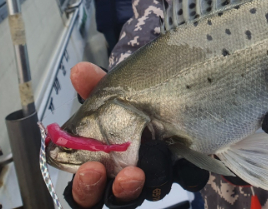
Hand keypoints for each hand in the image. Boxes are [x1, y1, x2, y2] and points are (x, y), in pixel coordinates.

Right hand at [68, 63, 208, 208]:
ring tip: (142, 169)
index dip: (85, 186)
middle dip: (114, 190)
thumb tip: (79, 71)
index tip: (91, 169)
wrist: (187, 94)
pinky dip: (187, 172)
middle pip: (115, 198)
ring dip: (145, 182)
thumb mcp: (118, 91)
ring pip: (151, 191)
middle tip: (121, 175)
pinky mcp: (188, 167)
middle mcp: (133, 172)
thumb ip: (98, 86)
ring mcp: (161, 172)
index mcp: (108, 159)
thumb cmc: (143, 98)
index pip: (88, 188)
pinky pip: (189, 179)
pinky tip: (183, 159)